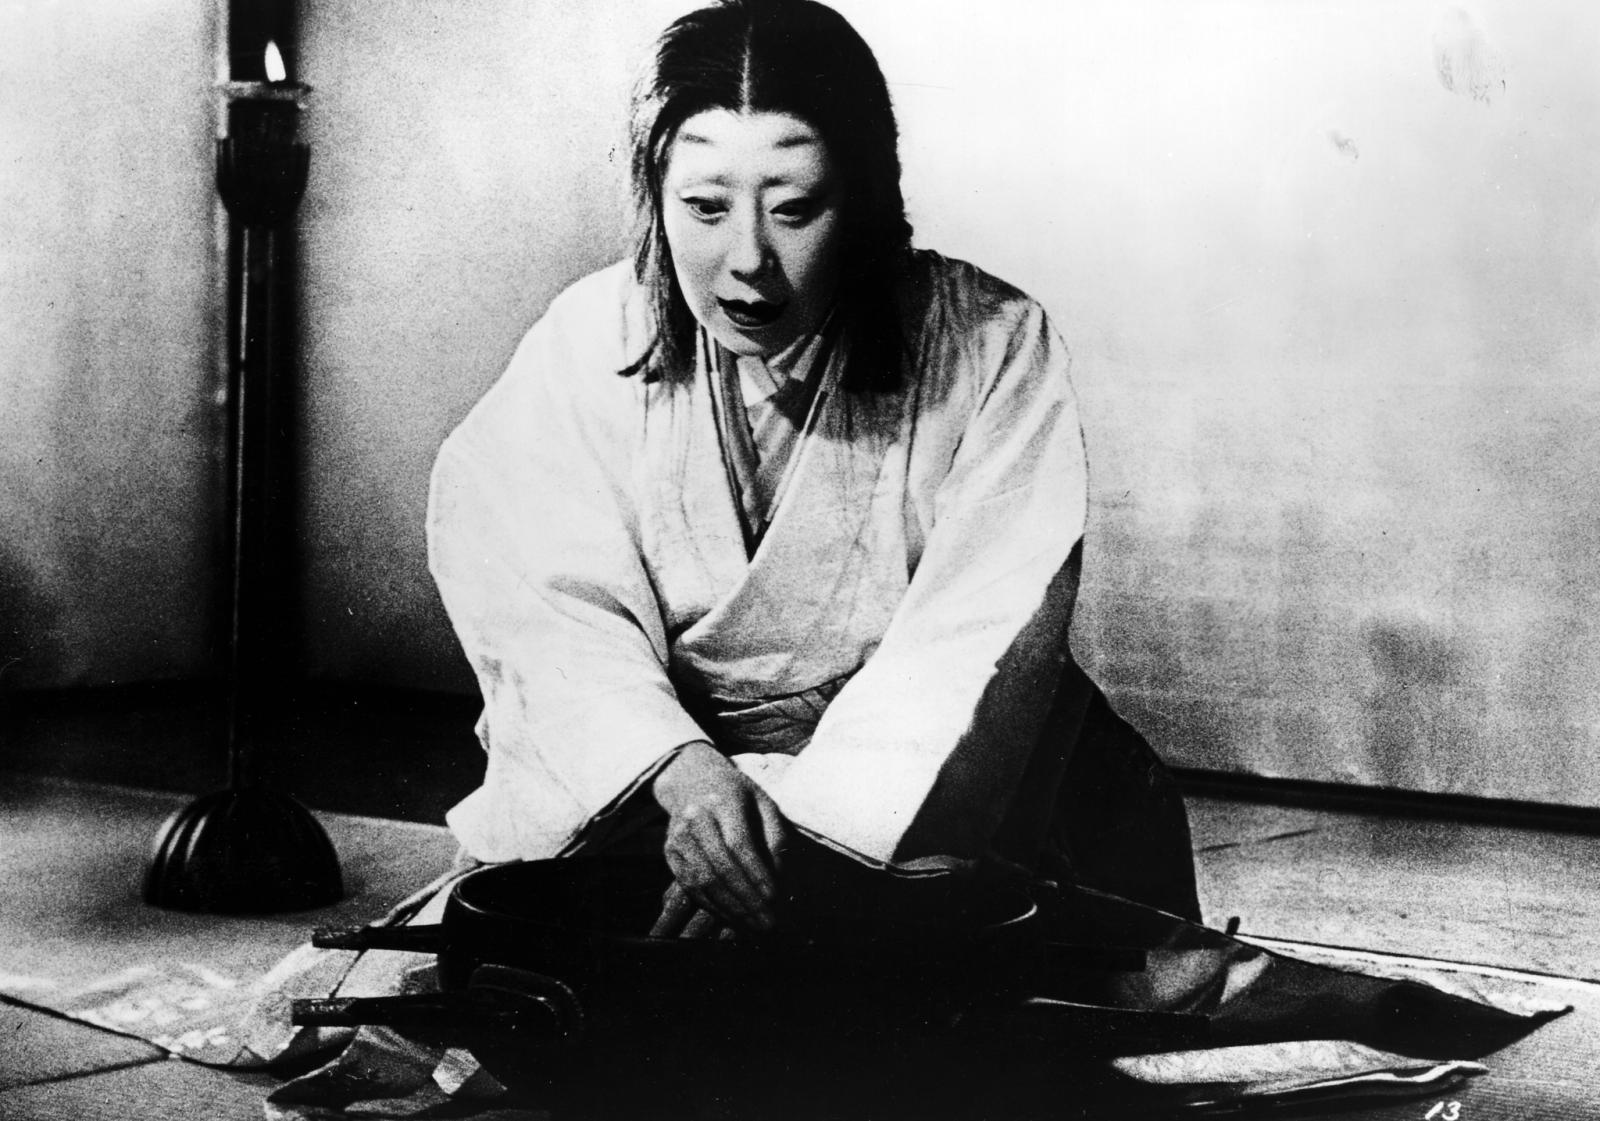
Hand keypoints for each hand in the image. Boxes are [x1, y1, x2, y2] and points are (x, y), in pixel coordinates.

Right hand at [649, 741, 785, 933]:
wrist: (691, 779)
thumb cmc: (737, 794)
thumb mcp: (764, 804)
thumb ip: (776, 838)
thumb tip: (779, 878)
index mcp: (723, 801)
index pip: (739, 845)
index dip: (756, 874)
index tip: (775, 898)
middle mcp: (696, 819)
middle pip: (720, 868)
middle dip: (746, 900)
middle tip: (768, 922)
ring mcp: (679, 837)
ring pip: (703, 882)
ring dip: (730, 909)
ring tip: (754, 926)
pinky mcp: (670, 853)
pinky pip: (691, 886)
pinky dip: (713, 906)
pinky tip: (732, 917)